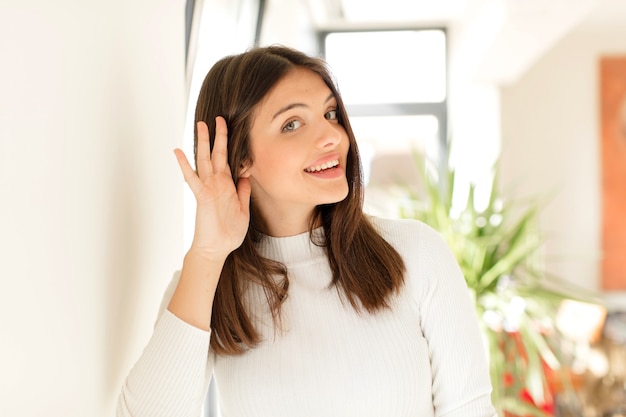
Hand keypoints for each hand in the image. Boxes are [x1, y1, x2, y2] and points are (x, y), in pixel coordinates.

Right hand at [174, 117, 251, 260]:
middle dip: (218, 135)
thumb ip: (243, 192)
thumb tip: (246, 176)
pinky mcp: (202, 195)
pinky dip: (185, 164)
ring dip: (203, 142)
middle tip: (218, 117)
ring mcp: (208, 188)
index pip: (229, 161)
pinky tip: (178, 151)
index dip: (230, 147)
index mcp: (228, 186)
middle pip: (217, 154)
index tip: (232, 132)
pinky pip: (192, 177)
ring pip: (205, 159)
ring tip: (200, 124)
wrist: (217, 248)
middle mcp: (217, 183)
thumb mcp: (243, 209)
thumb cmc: (228, 233)